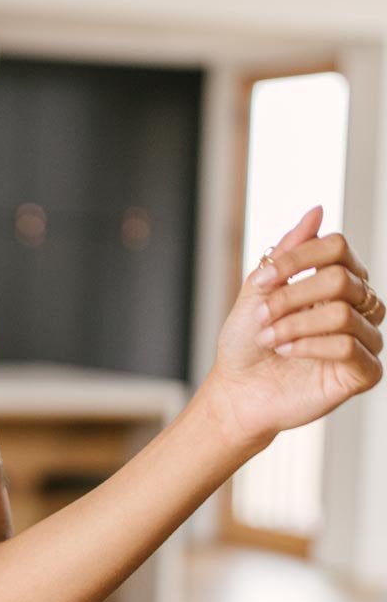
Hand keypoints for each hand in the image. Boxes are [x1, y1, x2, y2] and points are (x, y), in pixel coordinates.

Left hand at [202, 205, 383, 449]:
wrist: (237, 391)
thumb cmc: (247, 343)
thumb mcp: (260, 289)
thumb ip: (289, 252)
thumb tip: (317, 210)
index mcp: (337, 282)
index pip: (338, 247)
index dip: (299, 259)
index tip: (263, 280)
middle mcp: (358, 307)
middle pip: (340, 278)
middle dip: (291, 296)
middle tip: (262, 317)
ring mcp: (364, 339)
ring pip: (343, 313)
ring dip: (295, 325)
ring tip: (270, 338)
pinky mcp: (363, 372)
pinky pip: (349, 346)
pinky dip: (309, 346)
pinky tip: (287, 353)